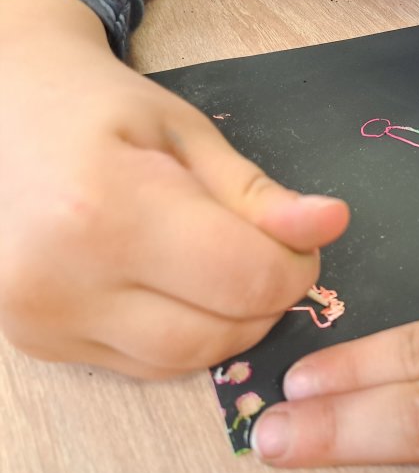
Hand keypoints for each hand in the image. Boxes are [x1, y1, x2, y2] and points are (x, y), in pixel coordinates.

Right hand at [0, 0, 348, 378]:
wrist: (2, 114)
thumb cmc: (97, 108)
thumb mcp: (186, 133)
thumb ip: (257, 194)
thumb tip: (331, 224)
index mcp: (104, 208)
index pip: (245, 277)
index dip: (296, 267)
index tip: (302, 239)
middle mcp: (61, 281)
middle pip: (218, 333)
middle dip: (268, 300)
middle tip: (268, 251)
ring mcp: (41, 322)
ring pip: (184, 361)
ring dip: (229, 324)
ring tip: (218, 263)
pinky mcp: (38, 344)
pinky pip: (145, 364)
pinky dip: (184, 335)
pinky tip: (174, 285)